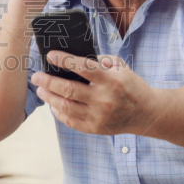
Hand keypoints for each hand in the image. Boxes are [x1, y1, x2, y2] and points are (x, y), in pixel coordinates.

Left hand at [30, 51, 151, 135]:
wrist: (146, 113)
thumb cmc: (131, 86)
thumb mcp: (121, 67)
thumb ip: (101, 60)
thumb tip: (76, 58)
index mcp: (111, 81)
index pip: (83, 68)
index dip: (64, 60)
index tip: (50, 55)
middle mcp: (104, 99)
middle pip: (68, 89)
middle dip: (47, 81)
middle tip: (36, 76)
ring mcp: (99, 116)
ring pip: (65, 107)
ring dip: (49, 97)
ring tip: (41, 89)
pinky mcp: (95, 129)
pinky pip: (70, 121)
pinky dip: (58, 112)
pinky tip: (53, 104)